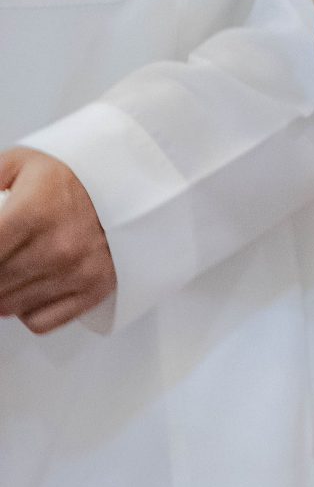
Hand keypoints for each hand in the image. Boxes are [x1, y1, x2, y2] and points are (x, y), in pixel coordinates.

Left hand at [0, 149, 117, 331]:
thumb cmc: (66, 175)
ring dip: (0, 291)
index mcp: (34, 211)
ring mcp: (78, 272)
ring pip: (7, 306)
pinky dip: (24, 310)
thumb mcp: (17, 164)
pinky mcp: (93, 290)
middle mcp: (58, 246)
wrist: (127, 183)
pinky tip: (27, 285)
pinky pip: (38, 322)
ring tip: (7, 268)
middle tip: (0, 255)